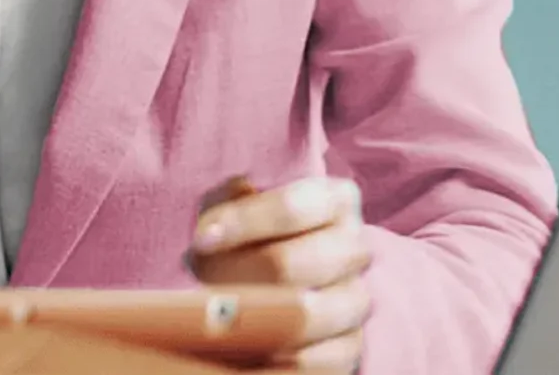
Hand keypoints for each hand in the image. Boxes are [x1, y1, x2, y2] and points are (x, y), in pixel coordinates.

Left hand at [188, 176, 371, 371]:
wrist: (275, 276)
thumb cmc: (246, 231)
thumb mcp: (233, 203)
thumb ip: (225, 204)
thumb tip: (212, 233)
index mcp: (335, 200)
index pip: (292, 206)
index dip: (243, 221)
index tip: (202, 239)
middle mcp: (355, 248)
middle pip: (292, 264)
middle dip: (237, 272)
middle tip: (201, 280)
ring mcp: (357, 300)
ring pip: (304, 316)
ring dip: (251, 317)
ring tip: (215, 314)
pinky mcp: (350, 346)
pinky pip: (314, 361)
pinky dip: (271, 359)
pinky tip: (240, 348)